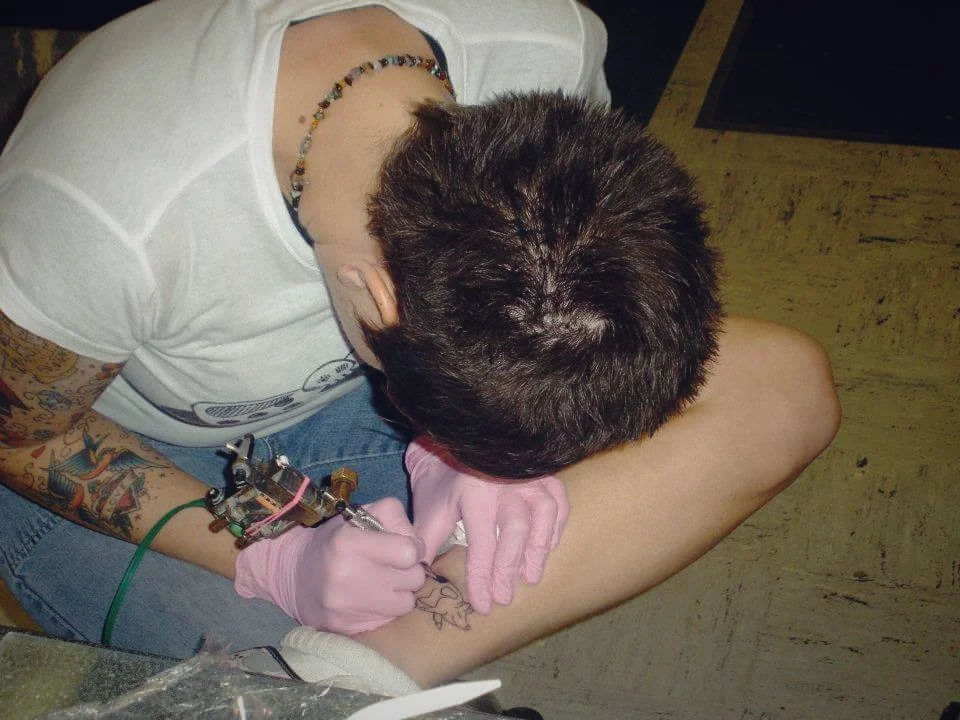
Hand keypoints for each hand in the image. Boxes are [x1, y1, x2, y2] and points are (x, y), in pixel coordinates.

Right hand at [234, 496, 424, 634]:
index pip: (409, 553)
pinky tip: (369, 600)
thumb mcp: (358, 516)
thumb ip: (393, 517)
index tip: (403, 549)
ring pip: (406, 603)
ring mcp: (346, 607)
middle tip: (393, 567)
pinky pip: (388, 620)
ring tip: (382, 584)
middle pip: (413, 579)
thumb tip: (417, 545)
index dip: (412, 549)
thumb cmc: (334, 541)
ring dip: (399, 593)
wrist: (292, 574)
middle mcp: (348, 576)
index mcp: (349, 542)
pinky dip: (385, 610)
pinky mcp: (346, 629)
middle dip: (408, 571)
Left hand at [406, 438, 568, 613]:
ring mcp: (525, 475)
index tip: (482, 604)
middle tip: (505, 597)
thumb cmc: (439, 486)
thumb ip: (425, 543)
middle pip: (516, 527)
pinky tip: (548, 546)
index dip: (482, 575)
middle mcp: (502, 481)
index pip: (482, 541)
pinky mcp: (540, 472)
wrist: (449, 448)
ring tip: (531, 576)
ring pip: (543, 510)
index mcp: (472, 491)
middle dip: (511, 566)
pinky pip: (558, 497)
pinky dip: (556, 523)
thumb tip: (420, 577)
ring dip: (539, 547)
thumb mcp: (429, 512)